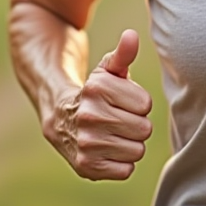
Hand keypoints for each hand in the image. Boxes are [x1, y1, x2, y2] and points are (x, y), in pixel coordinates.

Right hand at [48, 29, 153, 180]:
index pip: (145, 104)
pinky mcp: (86, 167)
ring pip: (137, 150)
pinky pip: (126, 170)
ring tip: (112, 134)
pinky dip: (121, 163)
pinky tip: (107, 150)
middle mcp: (89, 115)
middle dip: (136, 124)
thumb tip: (132, 35)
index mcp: (96, 88)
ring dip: (130, 144)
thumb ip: (123, 54)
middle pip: (144, 129)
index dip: (137, 103)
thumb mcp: (107, 71)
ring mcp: (86, 143)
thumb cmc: (94, 93)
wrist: (60, 119)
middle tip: (118, 120)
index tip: (121, 102)